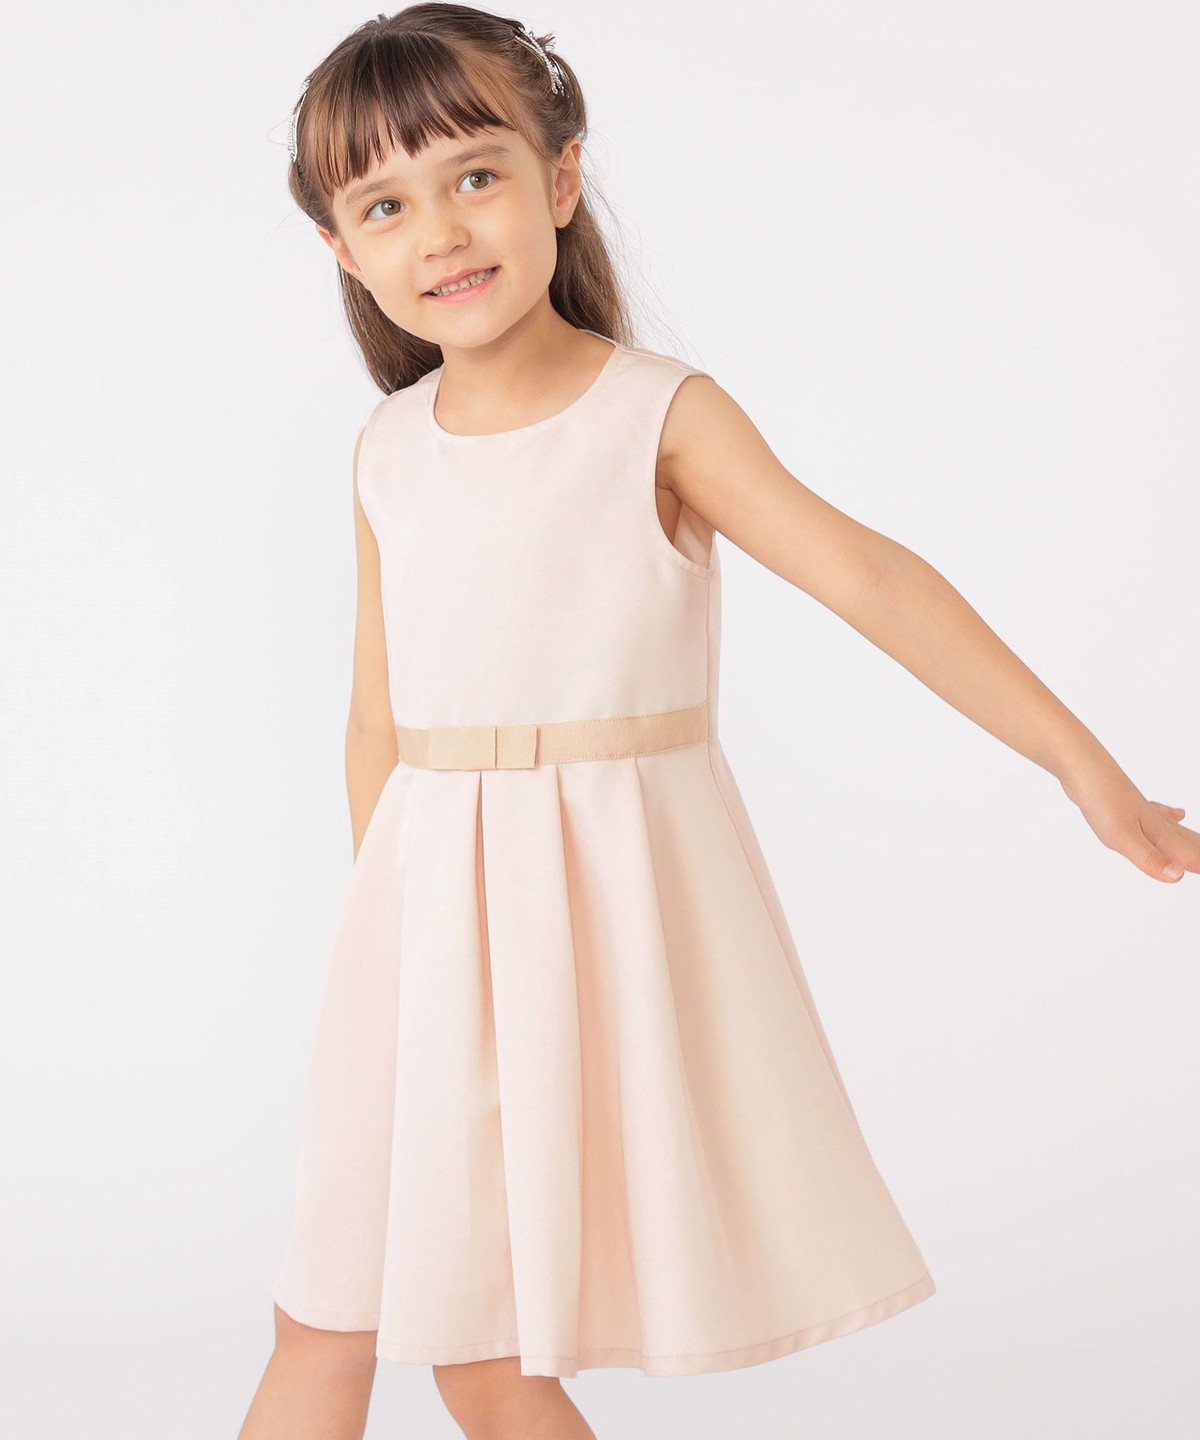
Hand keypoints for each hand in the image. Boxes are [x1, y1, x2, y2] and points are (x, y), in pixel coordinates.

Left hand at [1062, 765, 1199, 882]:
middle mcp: (1154, 819)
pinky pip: (1155, 812)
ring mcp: (1140, 809)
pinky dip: (1168, 814)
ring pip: (1172, 826)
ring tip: (1199, 842)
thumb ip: (1150, 858)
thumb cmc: (1101, 800)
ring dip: (1187, 837)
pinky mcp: (1126, 803)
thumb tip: (1178, 875)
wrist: (1080, 765)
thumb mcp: (1123, 837)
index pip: (1187, 852)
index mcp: (1157, 831)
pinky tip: (1175, 813)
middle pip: (1184, 839)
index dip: (1199, 862)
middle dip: (1198, 850)